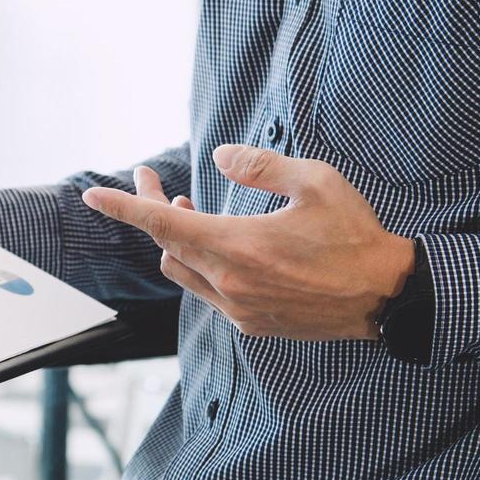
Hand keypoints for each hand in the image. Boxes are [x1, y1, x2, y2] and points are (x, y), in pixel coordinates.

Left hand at [83, 145, 413, 340]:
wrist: (387, 296)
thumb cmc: (354, 235)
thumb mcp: (314, 181)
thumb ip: (259, 165)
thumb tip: (219, 156)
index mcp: (237, 247)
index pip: (161, 224)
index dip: (123, 207)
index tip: (93, 195)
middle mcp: (228, 283)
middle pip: (166, 245)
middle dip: (152, 211)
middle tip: (151, 182)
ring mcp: (237, 309)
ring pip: (182, 271)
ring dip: (176, 240)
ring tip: (185, 208)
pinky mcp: (250, 324)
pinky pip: (208, 292)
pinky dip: (201, 264)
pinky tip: (220, 245)